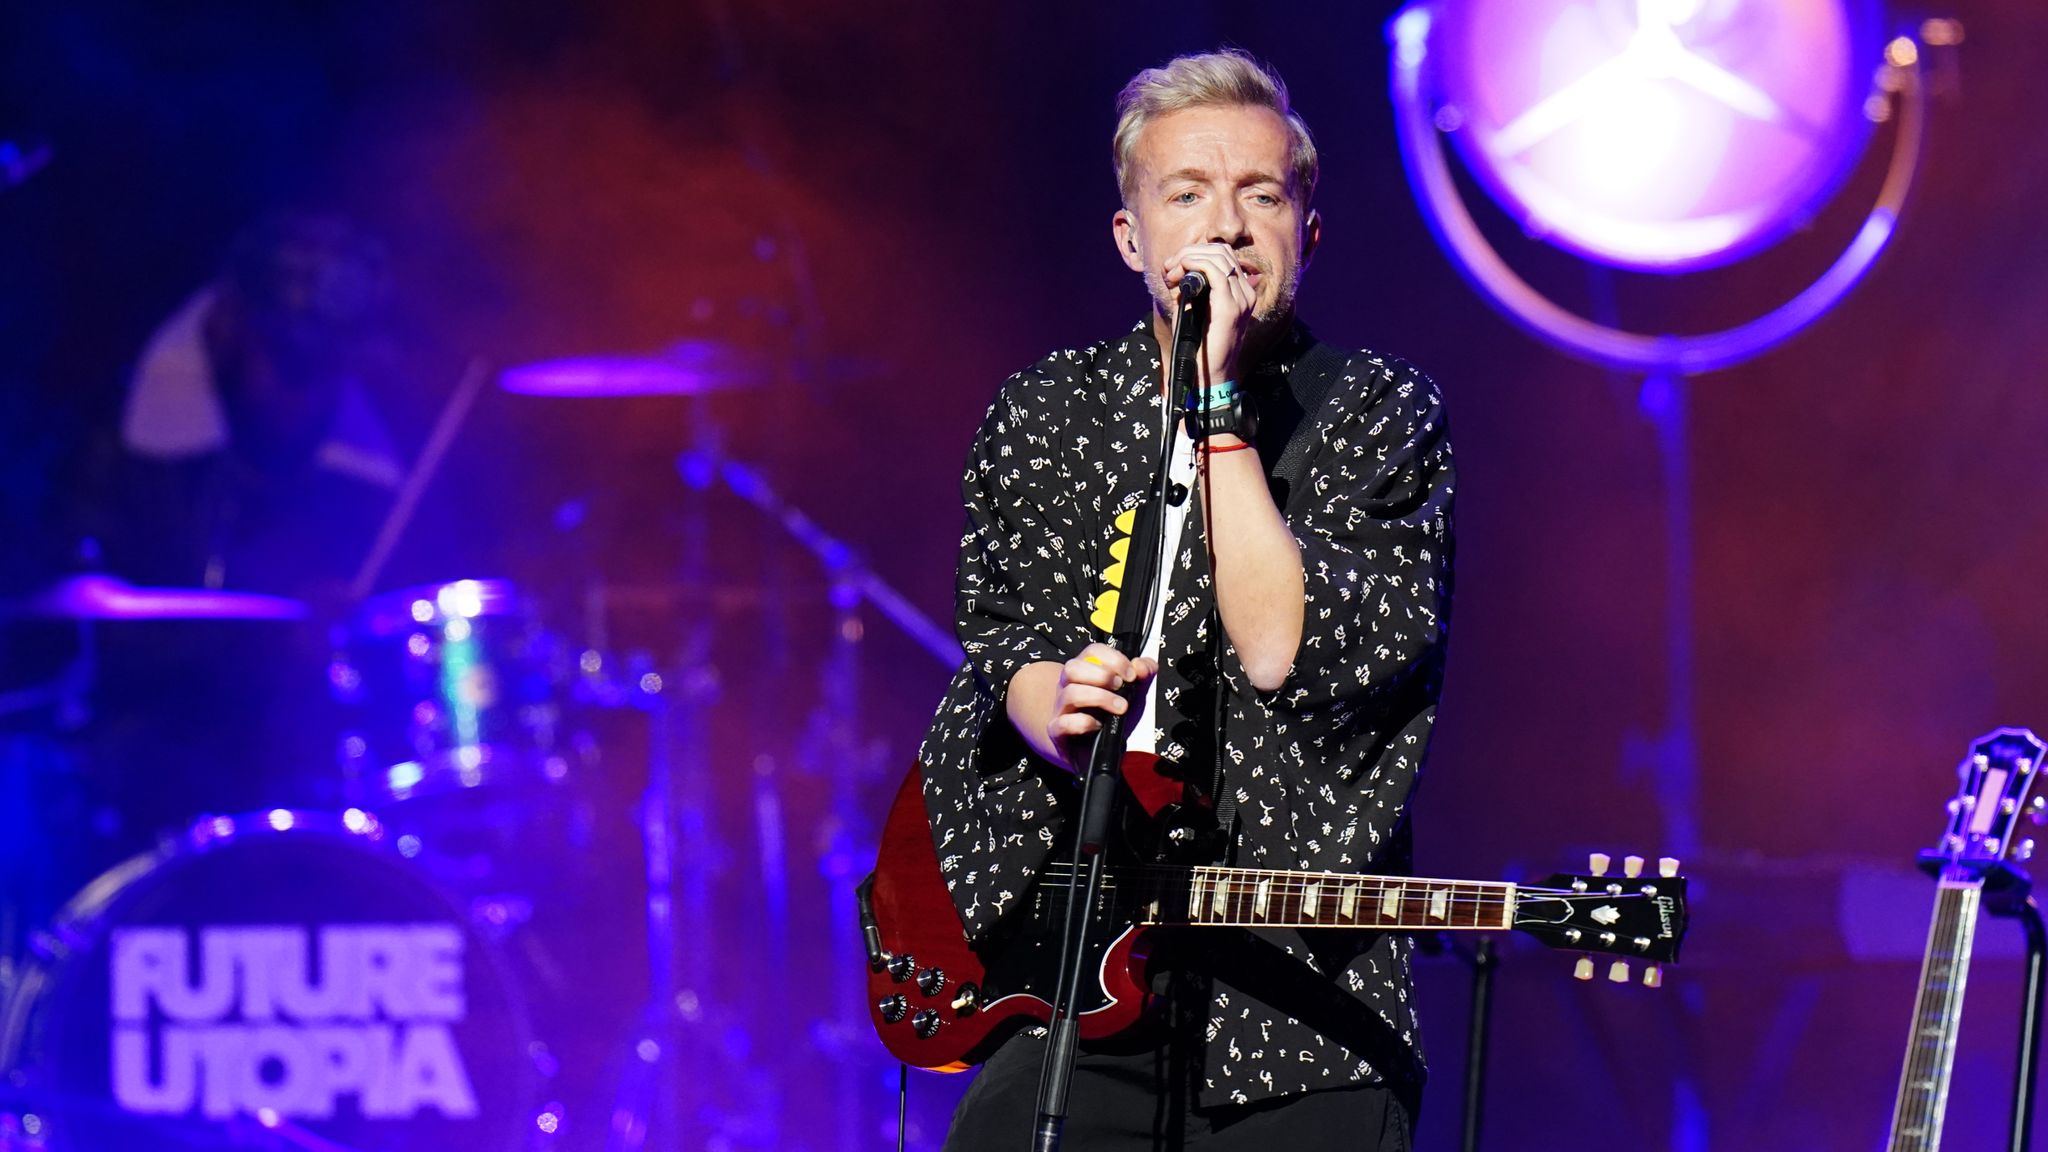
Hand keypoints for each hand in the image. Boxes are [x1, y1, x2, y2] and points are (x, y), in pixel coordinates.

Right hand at [1046, 643, 1158, 772]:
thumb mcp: (1133, 694)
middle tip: (1121, 687)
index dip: (1113, 658)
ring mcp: (1061, 708)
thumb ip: (1143, 676)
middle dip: (1102, 675)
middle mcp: (1069, 686)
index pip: (1092, 651)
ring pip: (1070, 693)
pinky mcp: (1057, 731)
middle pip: (1073, 667)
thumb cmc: (1111, 717)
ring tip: (1120, 708)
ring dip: (1100, 698)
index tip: (1131, 674)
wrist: (1096, 750)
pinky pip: (1063, 723)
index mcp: (1086, 672)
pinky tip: (1099, 726)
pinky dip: (1084, 723)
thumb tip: (1141, 665)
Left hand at [1164, 243, 1258, 384]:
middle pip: (1221, 252)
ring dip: (1189, 257)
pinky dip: (1194, 264)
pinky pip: (1215, 272)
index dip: (1196, 253)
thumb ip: (1189, 287)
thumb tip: (1177, 268)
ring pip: (1218, 257)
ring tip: (1171, 272)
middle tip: (1169, 267)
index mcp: (1240, 293)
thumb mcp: (1192, 309)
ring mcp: (1241, 299)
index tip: (1172, 266)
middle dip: (1190, 252)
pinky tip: (1179, 272)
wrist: (1208, 375)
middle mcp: (1245, 293)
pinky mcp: (1230, 307)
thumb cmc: (1198, 346)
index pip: (1223, 256)